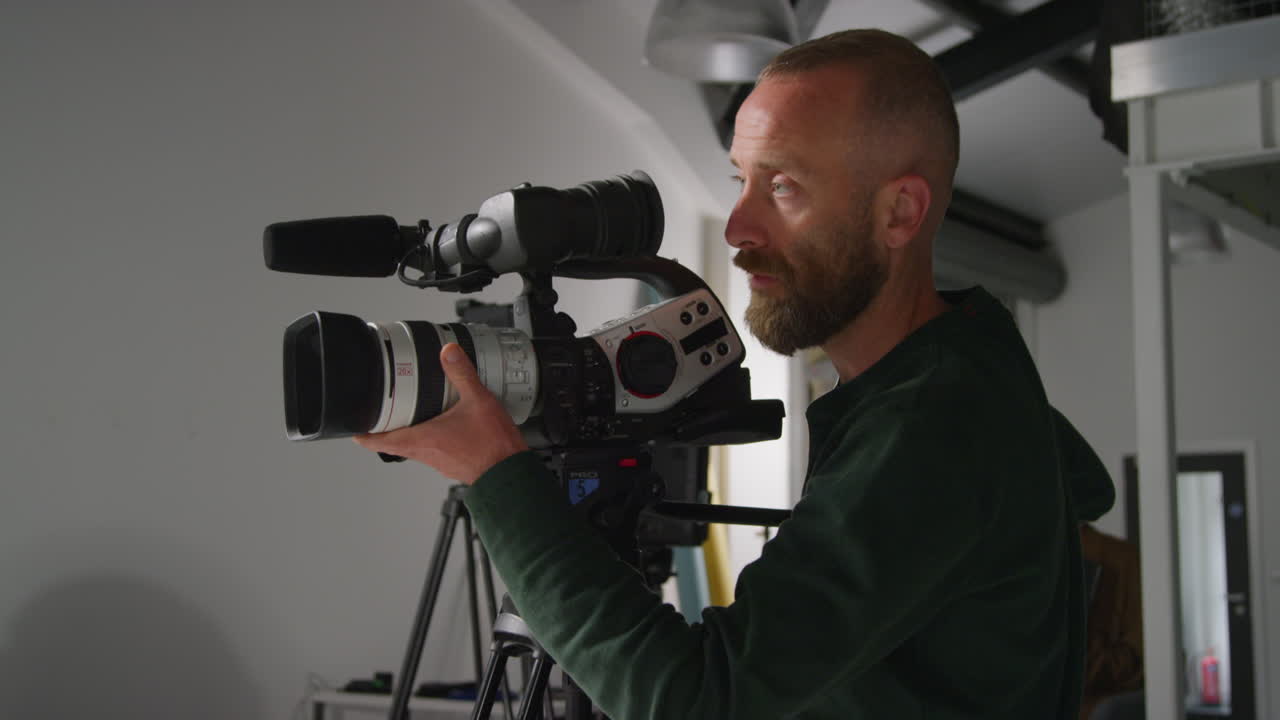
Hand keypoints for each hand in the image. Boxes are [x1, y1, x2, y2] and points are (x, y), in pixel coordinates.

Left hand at [353, 343, 528, 484]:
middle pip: (394, 443)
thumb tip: (449, 353)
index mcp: (422, 439)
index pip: (379, 441)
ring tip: (412, 416)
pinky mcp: (453, 465)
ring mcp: (438, 462)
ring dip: (409, 434)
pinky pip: (434, 451)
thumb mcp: (478, 400)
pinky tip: (444, 427)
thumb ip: (461, 374)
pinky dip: (431, 439)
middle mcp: (426, 453)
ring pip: (414, 448)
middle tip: (381, 415)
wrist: (510, 473)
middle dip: (386, 429)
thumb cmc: (493, 446)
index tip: (354, 428)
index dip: (363, 434)